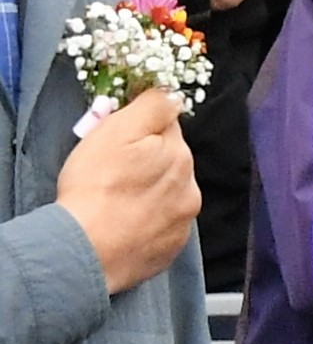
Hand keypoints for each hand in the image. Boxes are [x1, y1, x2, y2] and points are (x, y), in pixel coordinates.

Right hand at [52, 87, 198, 293]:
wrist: (89, 248)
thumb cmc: (96, 186)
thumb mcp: (116, 131)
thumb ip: (151, 108)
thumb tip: (172, 95)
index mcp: (179, 154)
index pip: (166, 126)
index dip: (139, 128)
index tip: (117, 137)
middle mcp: (191, 186)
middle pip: (169, 159)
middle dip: (146, 159)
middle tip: (111, 169)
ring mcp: (184, 220)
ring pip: (166, 192)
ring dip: (148, 189)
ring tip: (116, 198)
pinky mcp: (172, 246)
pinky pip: (161, 223)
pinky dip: (146, 218)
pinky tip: (124, 220)